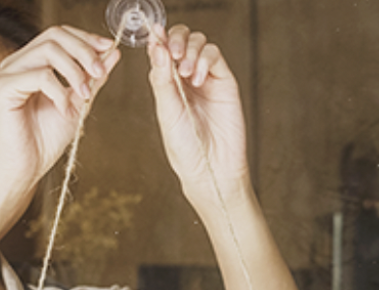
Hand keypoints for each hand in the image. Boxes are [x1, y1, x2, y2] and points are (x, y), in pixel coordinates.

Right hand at [0, 26, 120, 194]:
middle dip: (84, 51)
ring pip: (48, 51)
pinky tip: (64, 110)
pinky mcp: (2, 89)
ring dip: (75, 72)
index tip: (108, 49)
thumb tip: (112, 52)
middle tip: (100, 73)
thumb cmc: (45, 141)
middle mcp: (16, 64)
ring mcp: (7, 74)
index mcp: (31, 63)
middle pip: (54, 36)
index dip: (85, 38)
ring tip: (84, 95)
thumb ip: (92, 77)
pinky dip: (59, 92)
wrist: (25, 169)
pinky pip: (39, 76)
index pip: (58, 34)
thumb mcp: (78, 103)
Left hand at [147, 25, 250, 209]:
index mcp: (166, 84)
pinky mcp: (224, 81)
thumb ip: (161, 78)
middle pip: (181, 40)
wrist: (210, 167)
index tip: (154, 34)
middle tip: (173, 52)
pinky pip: (215, 55)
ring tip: (185, 72)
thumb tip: (155, 45)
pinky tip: (197, 78)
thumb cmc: (184, 146)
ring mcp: (206, 78)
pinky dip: (204, 59)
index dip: (157, 39)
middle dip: (175, 39)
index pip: (161, 50)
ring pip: (198, 43)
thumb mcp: (167, 110)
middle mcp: (185, 78)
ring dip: (189, 50)